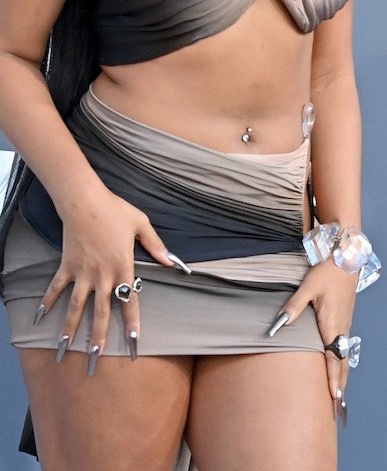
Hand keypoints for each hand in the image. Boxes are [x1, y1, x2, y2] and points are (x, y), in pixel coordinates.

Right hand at [43, 188, 174, 368]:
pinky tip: (40, 317)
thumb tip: (172, 262)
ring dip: (70, 328)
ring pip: (76, 306)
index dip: (132, 323)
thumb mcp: (142, 225)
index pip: (130, 301)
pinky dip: (48, 301)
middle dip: (98, 337)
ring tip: (64, 348)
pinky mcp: (66, 266)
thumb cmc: (116, 210)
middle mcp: (102, 275)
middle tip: (95, 359)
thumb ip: (156, 246)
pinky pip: (56, 288)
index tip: (134, 342)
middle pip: (101, 312)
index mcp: (124, 267)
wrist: (85, 201)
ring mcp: (82, 272)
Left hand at [271, 260, 357, 404]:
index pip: (335, 357)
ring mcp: (345, 324)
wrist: (347, 256)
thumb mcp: (307, 287)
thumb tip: (276, 326)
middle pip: (343, 362)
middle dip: (341, 385)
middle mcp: (342, 327)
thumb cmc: (327, 271)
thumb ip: (292, 308)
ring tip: (339, 396)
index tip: (334, 397)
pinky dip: (342, 363)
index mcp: (333, 323)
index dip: (334, 377)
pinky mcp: (344, 320)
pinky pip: (344, 347)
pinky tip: (339, 369)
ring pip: (345, 356)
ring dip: (342, 376)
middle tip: (338, 408)